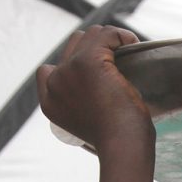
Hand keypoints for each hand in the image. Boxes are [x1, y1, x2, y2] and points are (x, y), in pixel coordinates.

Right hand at [36, 25, 153, 151]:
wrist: (123, 148)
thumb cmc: (118, 144)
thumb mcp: (92, 128)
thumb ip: (85, 109)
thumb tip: (101, 97)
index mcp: (50, 101)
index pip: (52, 69)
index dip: (76, 64)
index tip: (101, 74)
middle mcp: (54, 83)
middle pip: (73, 47)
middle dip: (97, 49)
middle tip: (121, 62)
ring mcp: (69, 70)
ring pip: (88, 36)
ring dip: (109, 40)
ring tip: (128, 52)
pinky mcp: (89, 62)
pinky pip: (106, 34)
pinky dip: (121, 36)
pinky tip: (132, 44)